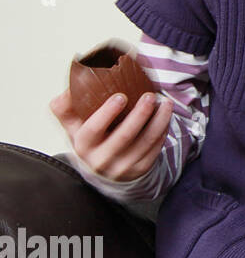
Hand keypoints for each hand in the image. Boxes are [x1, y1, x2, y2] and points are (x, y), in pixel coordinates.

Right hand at [49, 88, 172, 181]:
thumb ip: (65, 107)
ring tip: (165, 102)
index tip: (122, 96)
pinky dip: (163, 130)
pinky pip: (155, 148)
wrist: (103, 168)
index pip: (92, 130)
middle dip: (139, 114)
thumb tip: (68, 88)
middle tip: (150, 95)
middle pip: (124, 136)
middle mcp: (101, 160)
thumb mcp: (73, 126)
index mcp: (82, 146)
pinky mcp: (140, 169)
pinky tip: (166, 115)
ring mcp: (122, 167)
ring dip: (159, 120)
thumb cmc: (90, 139)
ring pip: (145, 141)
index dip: (107, 113)